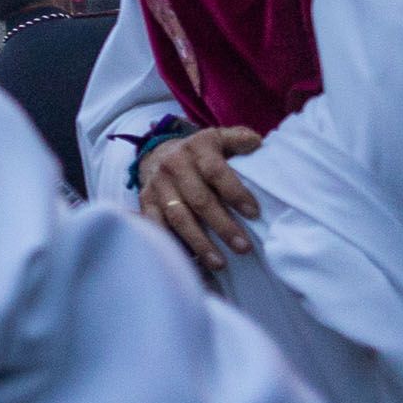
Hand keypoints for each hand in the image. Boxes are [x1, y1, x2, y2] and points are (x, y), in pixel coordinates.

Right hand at [136, 126, 264, 271]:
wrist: (160, 153)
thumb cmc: (202, 153)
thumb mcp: (220, 138)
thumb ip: (239, 139)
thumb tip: (257, 144)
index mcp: (196, 148)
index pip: (215, 172)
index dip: (235, 193)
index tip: (254, 213)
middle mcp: (174, 165)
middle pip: (199, 199)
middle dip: (222, 226)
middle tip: (243, 247)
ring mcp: (157, 185)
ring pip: (178, 217)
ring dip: (200, 242)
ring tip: (220, 263)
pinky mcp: (145, 201)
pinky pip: (157, 226)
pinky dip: (172, 244)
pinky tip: (191, 262)